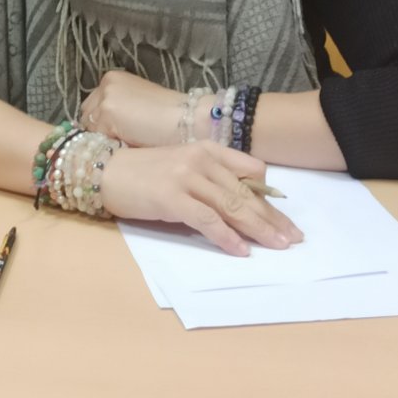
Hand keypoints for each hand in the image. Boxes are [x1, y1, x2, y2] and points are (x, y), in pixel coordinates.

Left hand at [78, 69, 191, 146]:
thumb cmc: (168, 115)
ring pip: (91, 128)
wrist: (185, 118)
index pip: (92, 105)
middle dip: (98, 129)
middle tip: (118, 140)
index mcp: (112, 78)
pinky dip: (110, 145)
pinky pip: (98, 138)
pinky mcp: (107, 113)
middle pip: (87, 115)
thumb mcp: (137, 103)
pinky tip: (127, 145)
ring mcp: (104, 98)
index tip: (114, 134)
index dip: (101, 122)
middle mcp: (106, 84)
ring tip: (125, 143)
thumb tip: (102, 129)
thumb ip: (118, 109)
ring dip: (103, 138)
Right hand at [98, 142, 303, 255]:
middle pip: (245, 192)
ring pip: (232, 206)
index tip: (283, 216)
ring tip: (277, 245)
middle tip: (292, 237)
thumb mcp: (181, 165)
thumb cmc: (142, 171)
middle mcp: (200, 159)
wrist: (104, 171)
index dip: (270, 196)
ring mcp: (186, 177)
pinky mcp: (172, 198)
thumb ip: (209, 176)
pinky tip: (241, 250)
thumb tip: (239, 201)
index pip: (250, 170)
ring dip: (258, 229)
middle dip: (271, 217)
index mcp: (206, 148)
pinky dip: (227, 236)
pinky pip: (207, 220)